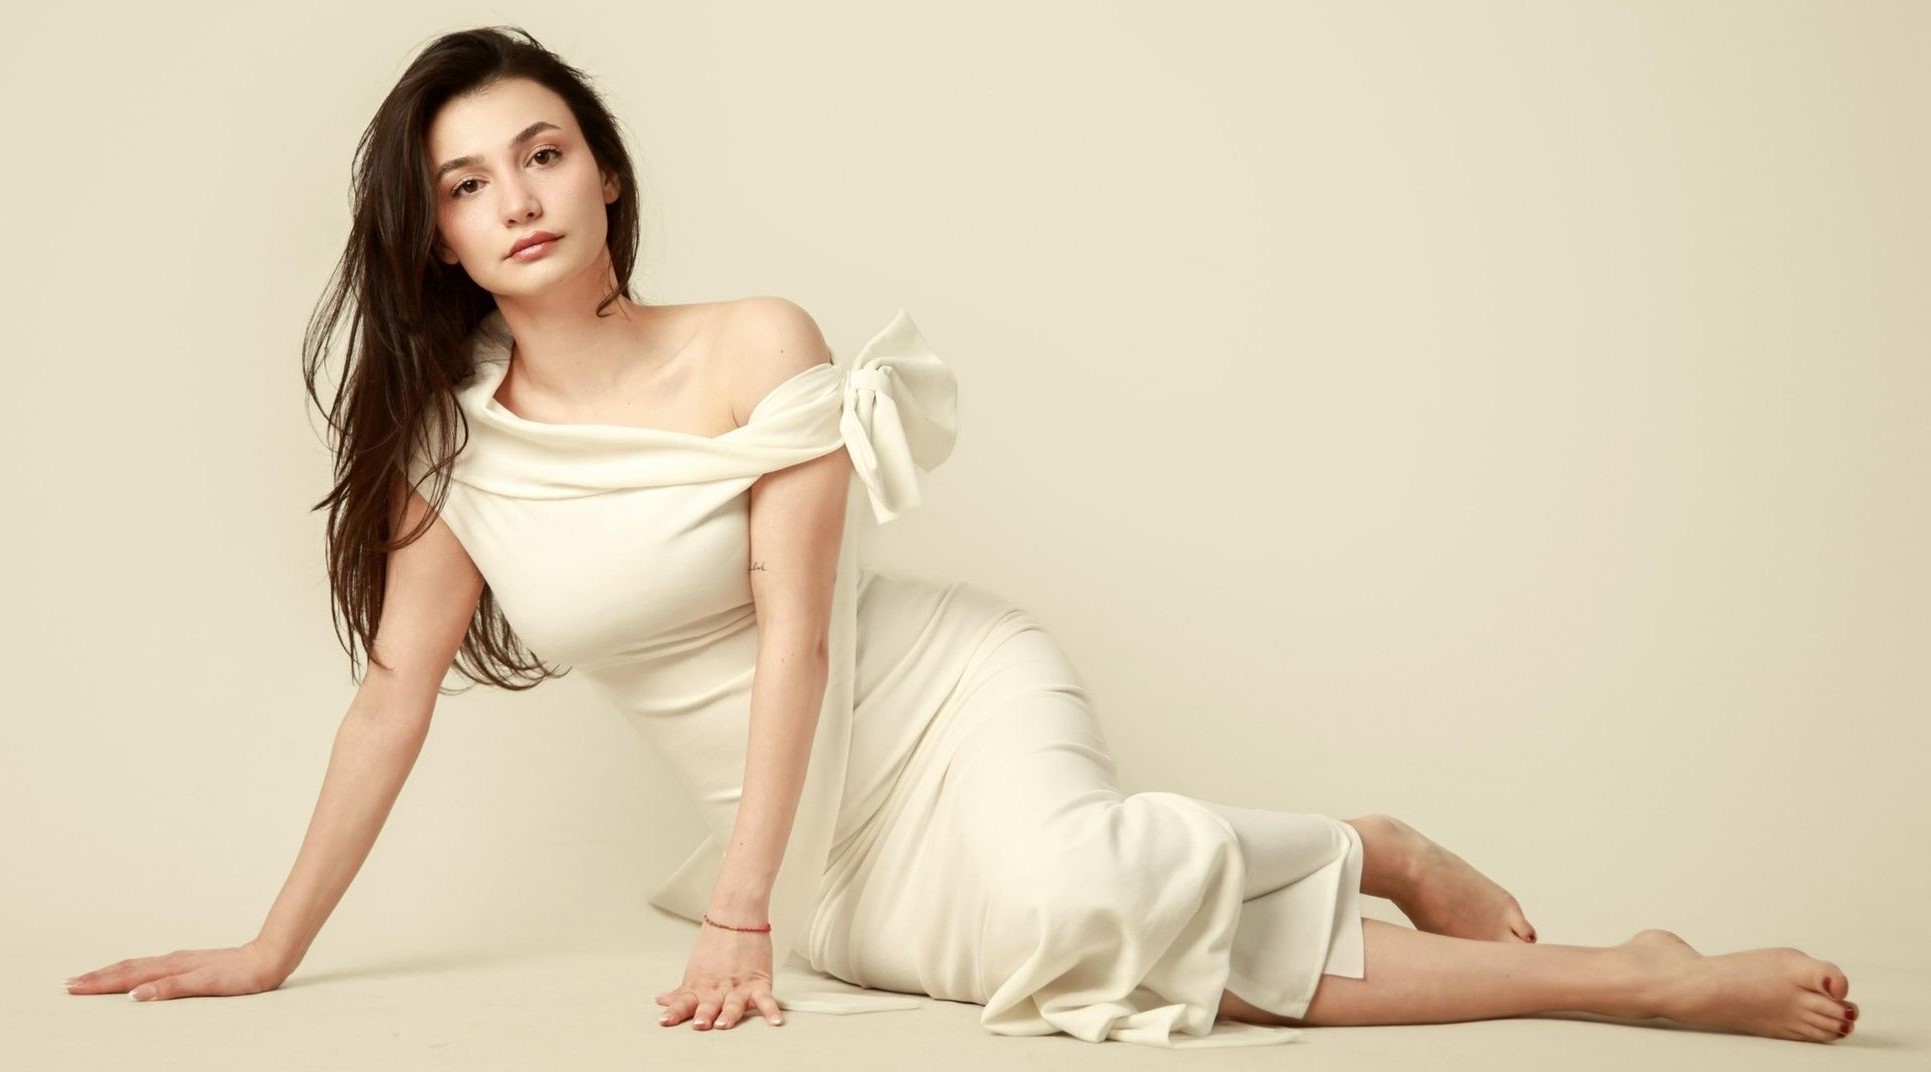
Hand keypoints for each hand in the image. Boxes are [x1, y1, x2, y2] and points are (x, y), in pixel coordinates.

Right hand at [64, 939, 288, 1000]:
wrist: (268, 959)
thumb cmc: (240, 976)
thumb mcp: (205, 984)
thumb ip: (170, 988)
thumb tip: (135, 995)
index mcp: (171, 967)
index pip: (127, 976)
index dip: (99, 983)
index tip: (73, 987)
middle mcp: (172, 961)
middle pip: (127, 969)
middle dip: (97, 977)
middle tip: (69, 984)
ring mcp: (181, 961)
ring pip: (138, 966)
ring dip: (112, 973)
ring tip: (91, 977)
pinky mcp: (190, 964)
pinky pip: (152, 967)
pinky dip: (133, 972)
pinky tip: (134, 976)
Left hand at [654, 920, 784, 1029]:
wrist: (737, 915)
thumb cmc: (717, 943)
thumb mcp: (695, 970)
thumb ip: (682, 991)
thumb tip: (663, 1001)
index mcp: (700, 986)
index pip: (684, 1002)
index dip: (674, 1012)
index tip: (665, 1021)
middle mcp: (718, 989)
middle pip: (709, 1005)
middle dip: (704, 1015)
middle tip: (700, 1024)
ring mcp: (739, 986)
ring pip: (734, 1004)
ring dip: (729, 1015)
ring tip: (725, 1023)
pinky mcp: (759, 983)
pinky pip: (766, 999)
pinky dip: (771, 1011)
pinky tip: (774, 1021)